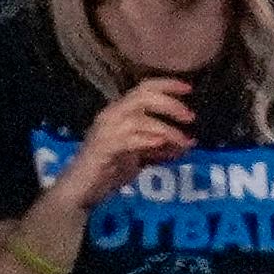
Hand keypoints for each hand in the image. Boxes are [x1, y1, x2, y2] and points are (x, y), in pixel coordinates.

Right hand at [48, 75, 203, 218]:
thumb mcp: (142, 156)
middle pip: (142, 97)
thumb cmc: (111, 169)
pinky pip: (129, 139)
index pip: (143, 89)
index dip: (166, 85)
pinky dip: (148, 140)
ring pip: (140, 119)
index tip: (188, 88)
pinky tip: (162, 144)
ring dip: (167, 130)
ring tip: (185, 142)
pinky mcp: (104, 148)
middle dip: (170, 104)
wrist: (83, 188)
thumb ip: (163, 147)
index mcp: (120, 112)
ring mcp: (106, 131)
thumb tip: (190, 142)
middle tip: (190, 117)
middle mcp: (111, 115)